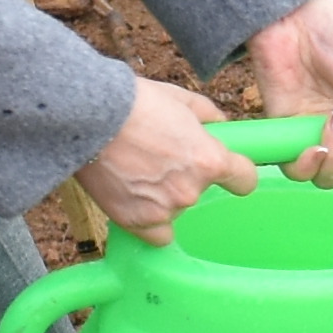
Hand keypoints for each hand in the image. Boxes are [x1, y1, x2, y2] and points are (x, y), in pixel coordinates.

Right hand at [81, 79, 255, 243]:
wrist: (88, 117)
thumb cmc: (134, 103)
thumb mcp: (180, 98)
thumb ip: (207, 115)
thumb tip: (219, 124)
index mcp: (210, 161)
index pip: (244, 180)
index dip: (237, 173)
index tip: (229, 172)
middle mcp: (191, 191)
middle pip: (200, 191)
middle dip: (185, 176)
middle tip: (159, 156)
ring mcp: (163, 210)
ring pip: (174, 210)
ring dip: (162, 196)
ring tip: (136, 170)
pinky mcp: (134, 222)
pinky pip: (154, 233)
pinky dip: (147, 219)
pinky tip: (133, 198)